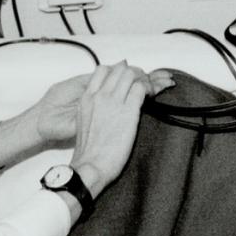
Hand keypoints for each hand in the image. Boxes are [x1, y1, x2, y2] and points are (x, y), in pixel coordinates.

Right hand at [31, 68, 173, 143]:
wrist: (90, 166)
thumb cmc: (89, 151)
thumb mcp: (84, 121)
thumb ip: (94, 107)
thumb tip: (108, 104)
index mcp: (87, 98)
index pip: (103, 70)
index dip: (117, 71)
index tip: (125, 82)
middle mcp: (100, 95)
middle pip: (121, 69)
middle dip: (134, 74)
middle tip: (141, 86)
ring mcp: (114, 102)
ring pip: (132, 75)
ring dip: (143, 80)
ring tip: (148, 92)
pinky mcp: (129, 112)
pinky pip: (142, 89)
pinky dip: (149, 90)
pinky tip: (151, 99)